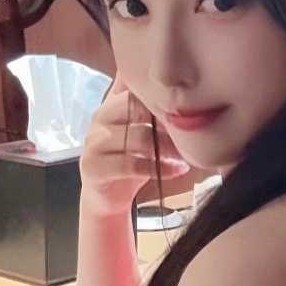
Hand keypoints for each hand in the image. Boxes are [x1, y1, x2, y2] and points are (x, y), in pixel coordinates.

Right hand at [80, 83, 188, 218]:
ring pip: (138, 138)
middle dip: (168, 121)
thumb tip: (186, 89)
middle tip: (190, 133)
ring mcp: (94, 142)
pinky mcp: (94, 167)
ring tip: (186, 155)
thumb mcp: (144, 130)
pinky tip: (178, 170)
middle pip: (137, 108)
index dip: (164, 98)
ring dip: (169, 147)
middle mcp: (100, 118)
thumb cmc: (131, 158)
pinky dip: (160, 168)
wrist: (107, 196)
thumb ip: (155, 111)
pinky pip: (131, 165)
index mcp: (113, 103)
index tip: (190, 109)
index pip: (139, 88)